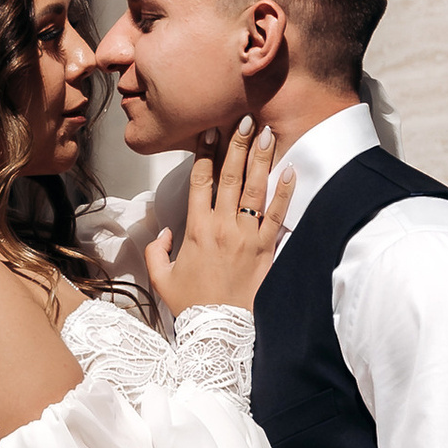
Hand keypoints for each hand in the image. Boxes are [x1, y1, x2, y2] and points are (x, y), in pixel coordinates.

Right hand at [145, 117, 287, 316]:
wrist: (217, 330)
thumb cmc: (190, 304)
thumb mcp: (161, 278)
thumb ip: (157, 250)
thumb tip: (164, 230)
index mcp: (195, 229)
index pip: (200, 181)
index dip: (205, 153)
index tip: (210, 130)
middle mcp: (222, 227)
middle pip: (231, 177)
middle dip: (237, 145)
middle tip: (244, 118)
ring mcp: (247, 236)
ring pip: (255, 189)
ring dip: (261, 159)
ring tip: (267, 132)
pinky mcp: (267, 249)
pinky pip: (278, 215)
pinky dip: (286, 192)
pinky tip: (291, 169)